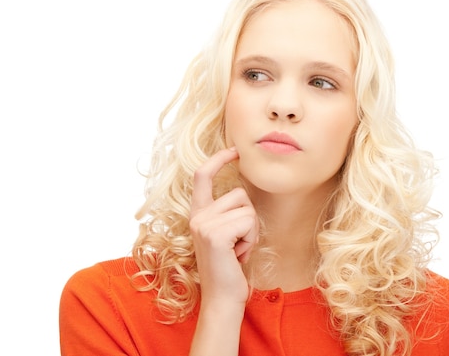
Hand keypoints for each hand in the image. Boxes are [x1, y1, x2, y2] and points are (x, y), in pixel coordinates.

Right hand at [189, 147, 258, 305]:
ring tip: (238, 250)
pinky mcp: (214, 234)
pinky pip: (248, 221)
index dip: (218, 159)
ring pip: (247, 208)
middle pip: (239, 193)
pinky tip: (239, 255)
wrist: (223, 299)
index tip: (234, 150)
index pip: (202, 176)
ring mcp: (203, 224)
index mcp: (198, 214)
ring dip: (251, 231)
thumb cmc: (230, 268)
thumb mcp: (227, 235)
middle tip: (239, 243)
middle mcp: (197, 216)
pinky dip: (251, 239)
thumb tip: (242, 190)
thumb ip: (227, 213)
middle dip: (249, 218)